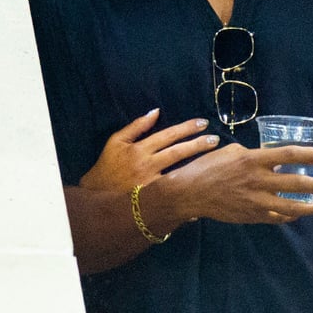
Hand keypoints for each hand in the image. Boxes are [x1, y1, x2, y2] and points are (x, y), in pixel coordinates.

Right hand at [79, 109, 218, 192]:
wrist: (96, 197)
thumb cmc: (107, 167)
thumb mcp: (116, 142)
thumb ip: (136, 126)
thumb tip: (156, 111)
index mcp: (139, 150)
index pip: (168, 135)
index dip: (187, 128)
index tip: (203, 123)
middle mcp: (147, 166)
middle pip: (178, 152)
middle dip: (199, 144)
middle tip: (215, 140)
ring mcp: (152, 185)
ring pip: (180, 173)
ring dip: (199, 165)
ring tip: (216, 159)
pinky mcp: (155, 201)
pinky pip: (176, 196)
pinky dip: (190, 194)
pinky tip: (206, 190)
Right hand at [163, 141, 312, 224]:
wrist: (190, 193)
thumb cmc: (208, 168)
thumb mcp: (231, 152)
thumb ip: (253, 155)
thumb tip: (269, 159)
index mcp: (253, 160)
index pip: (288, 155)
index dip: (308, 154)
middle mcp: (258, 180)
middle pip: (295, 182)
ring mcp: (256, 201)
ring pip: (291, 207)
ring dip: (311, 207)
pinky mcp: (252, 216)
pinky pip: (276, 218)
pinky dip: (289, 217)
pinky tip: (298, 214)